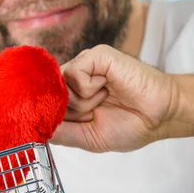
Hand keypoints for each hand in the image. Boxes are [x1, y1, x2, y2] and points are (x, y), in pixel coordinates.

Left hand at [52, 45, 176, 152]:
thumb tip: (34, 130)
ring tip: (104, 99)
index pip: (44, 100)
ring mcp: (84, 64)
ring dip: (82, 102)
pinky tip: (106, 87)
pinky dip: (89, 88)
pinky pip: (74, 73)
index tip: (63, 124)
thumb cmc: (130, 125)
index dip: (48, 114)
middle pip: (49, 94)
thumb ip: (62, 132)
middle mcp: (75, 77)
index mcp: (72, 94)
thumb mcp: (88, 137)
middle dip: (71, 112)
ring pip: (61, 84)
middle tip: (94, 112)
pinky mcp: (96, 55)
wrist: (159, 116)